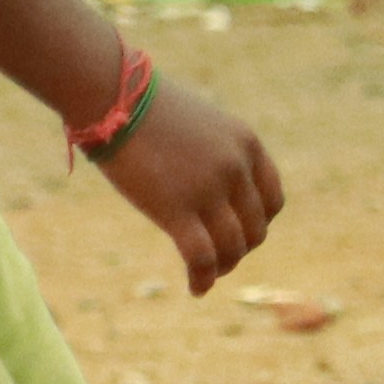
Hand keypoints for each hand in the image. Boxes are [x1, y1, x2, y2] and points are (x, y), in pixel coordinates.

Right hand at [89, 74, 288, 294]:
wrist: (111, 95)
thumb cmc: (143, 106)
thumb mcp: (197, 124)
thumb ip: (215, 156)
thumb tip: (212, 191)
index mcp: (246, 143)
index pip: (273, 200)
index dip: (258, 224)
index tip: (239, 233)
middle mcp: (235, 167)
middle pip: (255, 229)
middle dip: (240, 250)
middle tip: (219, 259)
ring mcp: (208, 189)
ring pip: (232, 248)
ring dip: (222, 267)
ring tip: (206, 273)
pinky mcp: (176, 209)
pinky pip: (201, 258)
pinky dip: (203, 279)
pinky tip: (195, 289)